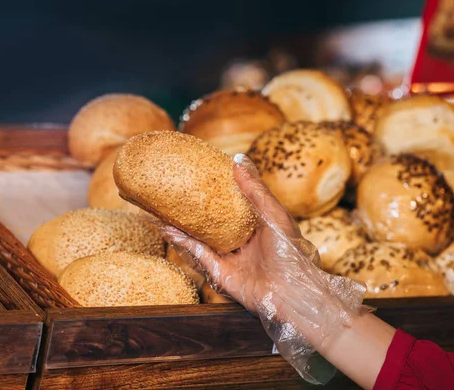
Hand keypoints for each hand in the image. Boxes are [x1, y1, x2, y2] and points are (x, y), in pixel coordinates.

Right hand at [153, 154, 367, 384]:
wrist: (291, 293)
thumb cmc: (290, 253)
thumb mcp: (274, 214)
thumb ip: (255, 189)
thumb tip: (237, 160)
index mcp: (257, 224)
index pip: (233, 203)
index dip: (217, 189)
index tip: (199, 174)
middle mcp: (242, 240)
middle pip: (213, 220)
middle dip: (194, 207)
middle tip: (174, 190)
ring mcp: (230, 257)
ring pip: (200, 236)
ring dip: (181, 224)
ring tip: (162, 208)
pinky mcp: (219, 273)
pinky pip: (197, 254)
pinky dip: (182, 241)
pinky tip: (167, 228)